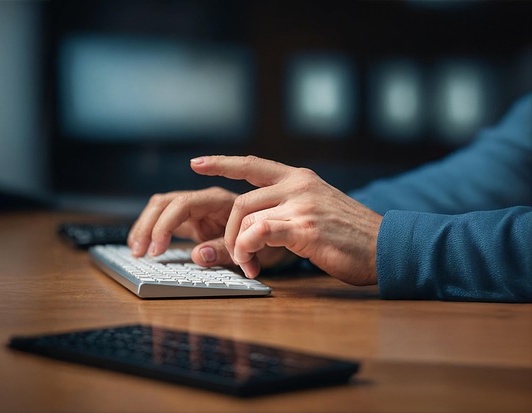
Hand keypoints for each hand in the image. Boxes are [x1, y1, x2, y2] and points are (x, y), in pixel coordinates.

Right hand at [127, 186, 295, 268]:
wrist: (282, 233)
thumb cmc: (271, 238)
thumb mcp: (255, 249)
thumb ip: (227, 251)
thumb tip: (198, 255)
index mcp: (220, 201)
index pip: (183, 203)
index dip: (165, 224)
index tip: (157, 250)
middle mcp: (205, 201)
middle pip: (165, 202)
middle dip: (148, 225)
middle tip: (140, 252)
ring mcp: (198, 210)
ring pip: (161, 207)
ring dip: (145, 226)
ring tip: (136, 250)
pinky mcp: (194, 222)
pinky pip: (166, 220)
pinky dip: (152, 231)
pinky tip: (143, 246)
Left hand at [191, 155, 381, 285]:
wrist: (387, 246)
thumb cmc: (350, 234)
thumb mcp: (317, 208)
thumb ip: (288, 208)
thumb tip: (256, 223)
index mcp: (299, 178)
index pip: (251, 165)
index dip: (221, 163)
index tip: (196, 162)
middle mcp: (298, 186)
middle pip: (240, 202)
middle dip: (228, 232)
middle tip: (235, 256)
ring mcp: (301, 204)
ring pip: (246, 219)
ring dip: (238, 247)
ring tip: (248, 266)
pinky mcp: (304, 227)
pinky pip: (260, 232)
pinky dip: (248, 250)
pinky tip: (254, 265)